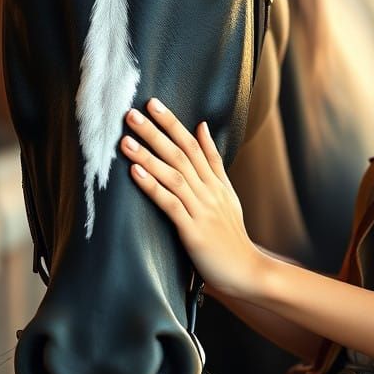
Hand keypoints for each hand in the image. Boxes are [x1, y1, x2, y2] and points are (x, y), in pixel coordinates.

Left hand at [121, 98, 262, 298]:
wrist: (248, 270)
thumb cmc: (231, 235)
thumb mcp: (226, 193)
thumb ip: (213, 162)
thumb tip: (202, 127)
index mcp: (216, 182)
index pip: (194, 144)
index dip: (173, 123)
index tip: (153, 104)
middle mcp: (210, 191)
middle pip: (182, 154)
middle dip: (156, 132)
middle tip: (132, 113)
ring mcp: (203, 210)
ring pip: (174, 176)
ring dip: (149, 156)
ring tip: (126, 140)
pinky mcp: (194, 230)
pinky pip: (170, 204)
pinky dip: (153, 186)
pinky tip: (135, 173)